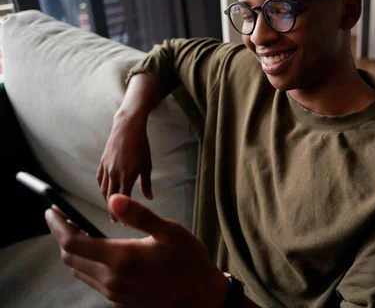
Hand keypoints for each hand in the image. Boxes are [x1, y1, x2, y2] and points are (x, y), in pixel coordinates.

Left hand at [45, 194, 228, 307]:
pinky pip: (94, 282)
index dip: (58, 226)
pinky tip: (100, 254)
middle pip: (70, 259)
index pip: (74, 243)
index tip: (51, 211)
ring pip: (80, 271)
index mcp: (121, 259)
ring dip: (73, 252)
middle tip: (61, 218)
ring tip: (78, 232)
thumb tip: (113, 200)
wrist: (200, 297)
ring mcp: (114, 294)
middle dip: (61, 236)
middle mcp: (111, 280)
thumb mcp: (170, 232)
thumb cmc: (188, 261)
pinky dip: (87, 265)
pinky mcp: (119, 302)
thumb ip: (139, 216)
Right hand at [97, 113, 152, 220]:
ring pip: (103, 189)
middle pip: (110, 198)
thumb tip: (149, 198)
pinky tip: (105, 192)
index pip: (123, 200)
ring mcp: (106, 168)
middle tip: (115, 221)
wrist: (127, 128)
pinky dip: (102, 188)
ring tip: (111, 208)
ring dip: (106, 201)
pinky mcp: (101, 162)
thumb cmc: (141, 146)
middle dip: (112, 211)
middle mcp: (114, 174)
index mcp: (126, 176)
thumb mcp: (147, 165)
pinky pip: (99, 179)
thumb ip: (146, 183)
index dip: (122, 213)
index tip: (124, 223)